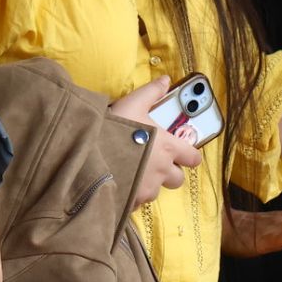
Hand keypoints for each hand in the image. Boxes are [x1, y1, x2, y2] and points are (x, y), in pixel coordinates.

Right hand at [110, 76, 203, 205]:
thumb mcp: (133, 103)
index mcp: (168, 148)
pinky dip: (132, 195)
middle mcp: (162, 171)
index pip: (193, 157)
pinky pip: (137, 201)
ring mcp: (147, 189)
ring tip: (132, 172)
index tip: (183, 154)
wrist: (89, 154)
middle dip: (169, 173)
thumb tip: (166, 79)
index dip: (190, 156)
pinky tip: (120, 184)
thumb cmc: (115, 128)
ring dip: (149, 183)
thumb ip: (151, 93)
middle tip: (154, 163)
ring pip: (156, 191)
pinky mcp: (133, 201)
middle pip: (177, 179)